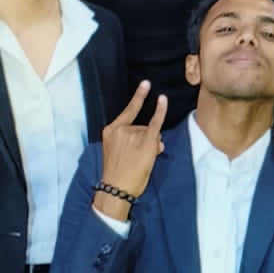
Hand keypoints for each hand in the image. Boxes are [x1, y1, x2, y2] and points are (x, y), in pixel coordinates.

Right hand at [99, 80, 167, 197]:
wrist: (116, 188)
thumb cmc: (118, 175)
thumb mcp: (118, 153)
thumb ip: (133, 142)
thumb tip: (157, 138)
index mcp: (110, 131)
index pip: (127, 112)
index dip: (138, 98)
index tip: (145, 84)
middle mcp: (121, 129)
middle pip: (142, 127)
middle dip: (145, 140)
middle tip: (138, 158)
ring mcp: (133, 134)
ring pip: (150, 132)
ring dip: (152, 144)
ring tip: (142, 161)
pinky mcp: (145, 140)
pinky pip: (155, 122)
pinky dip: (160, 111)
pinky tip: (163, 100)